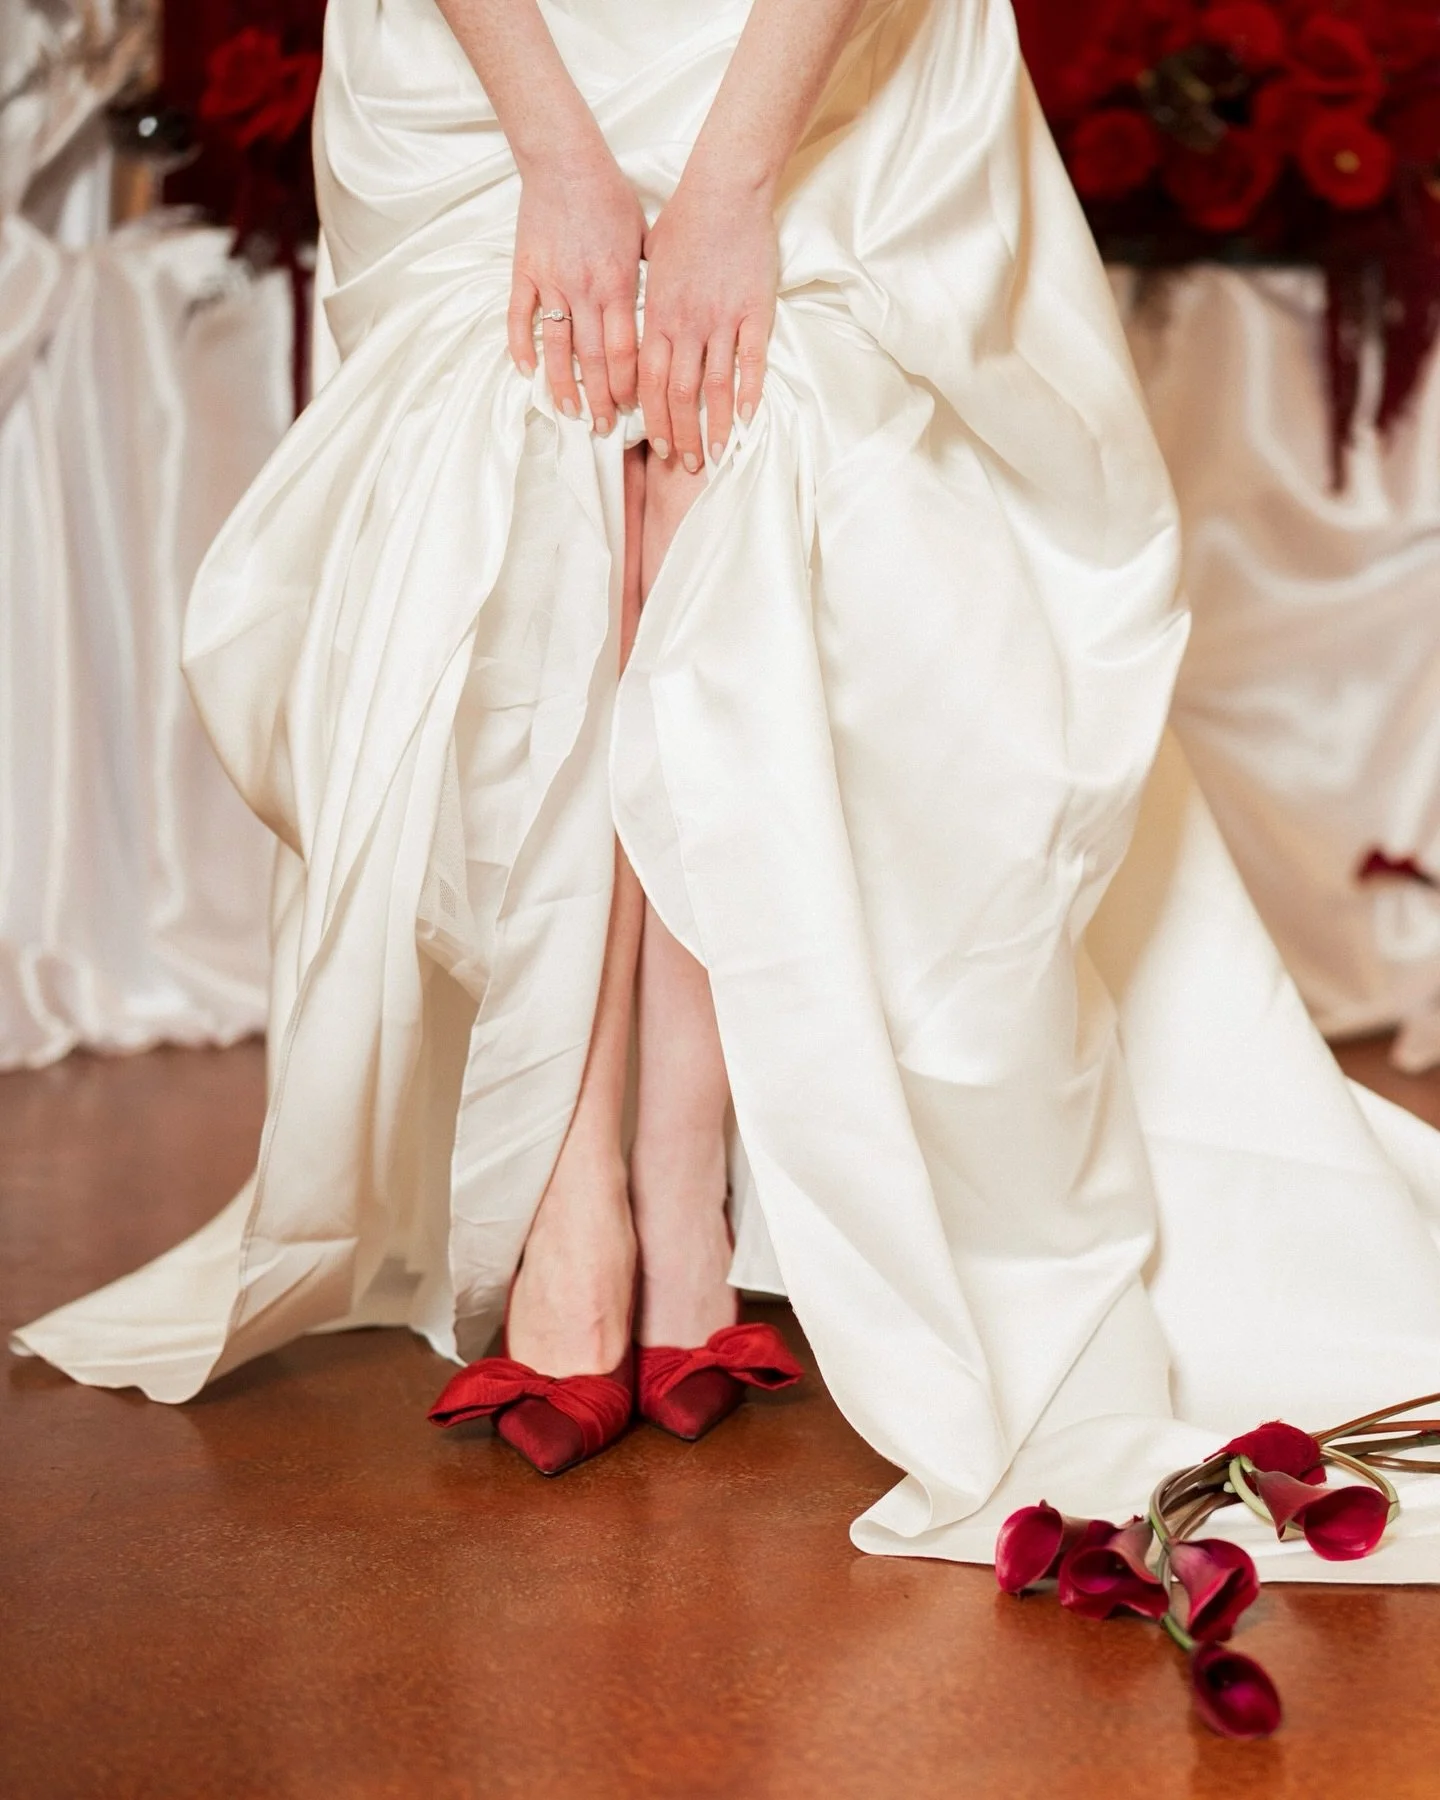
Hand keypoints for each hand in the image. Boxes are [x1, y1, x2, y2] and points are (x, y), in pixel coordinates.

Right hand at [507, 154, 647, 435]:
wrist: (565, 157)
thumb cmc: (610, 195)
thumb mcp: (643, 238)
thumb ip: (646, 282)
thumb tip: (659, 320)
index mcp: (619, 283)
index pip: (626, 349)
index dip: (629, 384)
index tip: (633, 410)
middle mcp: (586, 289)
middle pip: (594, 358)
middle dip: (601, 398)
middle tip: (603, 430)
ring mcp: (552, 282)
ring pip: (557, 346)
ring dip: (563, 385)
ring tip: (569, 413)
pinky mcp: (525, 271)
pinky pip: (520, 317)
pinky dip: (522, 346)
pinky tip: (527, 372)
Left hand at [638, 174, 777, 467]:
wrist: (725, 187)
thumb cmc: (684, 219)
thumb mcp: (648, 263)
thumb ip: (644, 304)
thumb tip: (635, 330)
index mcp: (657, 315)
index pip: (648, 381)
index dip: (650, 418)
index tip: (653, 447)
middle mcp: (686, 324)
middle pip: (678, 394)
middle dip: (679, 434)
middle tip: (684, 465)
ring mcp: (722, 320)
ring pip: (712, 386)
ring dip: (712, 427)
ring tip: (714, 456)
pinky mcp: (754, 310)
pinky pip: (750, 361)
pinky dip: (748, 393)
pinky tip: (747, 420)